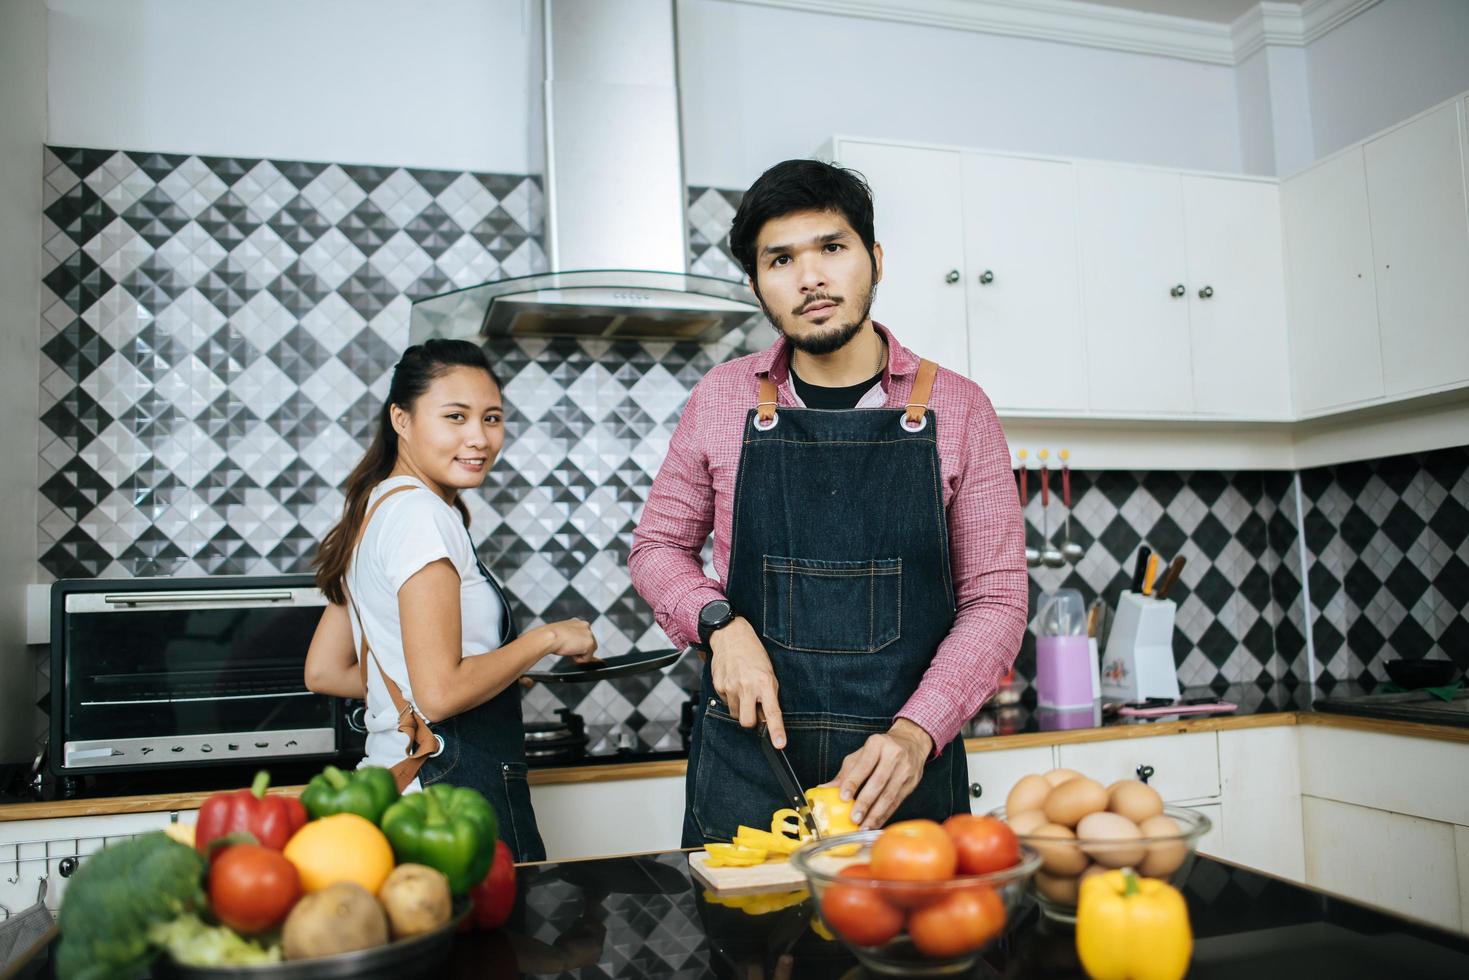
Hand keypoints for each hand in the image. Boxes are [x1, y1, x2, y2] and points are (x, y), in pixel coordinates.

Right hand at [543, 619, 599, 662]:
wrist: (549, 637)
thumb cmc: (550, 636)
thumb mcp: (562, 635)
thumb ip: (571, 639)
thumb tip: (576, 648)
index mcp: (578, 622)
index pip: (583, 637)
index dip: (576, 645)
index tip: (568, 645)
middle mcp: (585, 626)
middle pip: (588, 644)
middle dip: (579, 649)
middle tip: (567, 647)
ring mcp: (589, 634)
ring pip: (588, 652)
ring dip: (578, 654)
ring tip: (567, 649)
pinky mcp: (590, 643)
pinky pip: (587, 658)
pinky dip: (578, 659)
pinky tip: (570, 652)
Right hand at [709, 618, 785, 747]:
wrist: (731, 636)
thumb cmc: (754, 654)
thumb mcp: (769, 672)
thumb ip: (769, 695)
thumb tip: (766, 718)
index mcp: (765, 683)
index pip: (772, 712)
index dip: (776, 730)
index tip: (779, 744)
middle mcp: (747, 687)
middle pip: (747, 722)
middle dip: (751, 721)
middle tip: (754, 707)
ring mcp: (730, 687)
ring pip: (735, 714)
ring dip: (741, 708)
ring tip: (744, 690)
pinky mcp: (718, 686)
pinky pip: (726, 703)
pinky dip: (731, 698)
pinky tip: (734, 684)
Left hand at [830, 718, 933, 828]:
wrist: (911, 742)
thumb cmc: (881, 749)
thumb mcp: (862, 754)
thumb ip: (845, 772)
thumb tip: (824, 789)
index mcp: (878, 744)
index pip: (864, 765)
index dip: (853, 782)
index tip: (843, 797)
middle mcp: (893, 755)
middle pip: (878, 782)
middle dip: (865, 802)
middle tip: (854, 818)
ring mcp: (905, 770)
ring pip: (889, 795)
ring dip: (875, 814)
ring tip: (863, 827)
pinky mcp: (911, 783)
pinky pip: (897, 802)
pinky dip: (885, 816)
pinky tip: (875, 824)